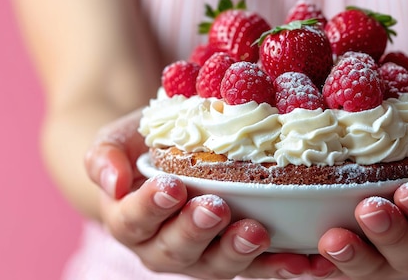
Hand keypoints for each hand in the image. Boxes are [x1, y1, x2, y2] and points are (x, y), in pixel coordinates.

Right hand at [84, 110, 308, 278]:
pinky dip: (279, 266)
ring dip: (238, 252)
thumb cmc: (142, 147)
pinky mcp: (236, 257)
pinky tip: (303, 261)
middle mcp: (163, 248)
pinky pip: (256, 268)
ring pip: (217, 265)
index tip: (170, 186)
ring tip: (256, 233)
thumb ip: (105, 156)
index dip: (150, 207)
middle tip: (216, 209)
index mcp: (131, 222)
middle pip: (176, 250)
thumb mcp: (118, 140)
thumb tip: (112, 180)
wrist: (168, 158)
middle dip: (196, 231)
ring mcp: (202, 257)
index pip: (134, 221)